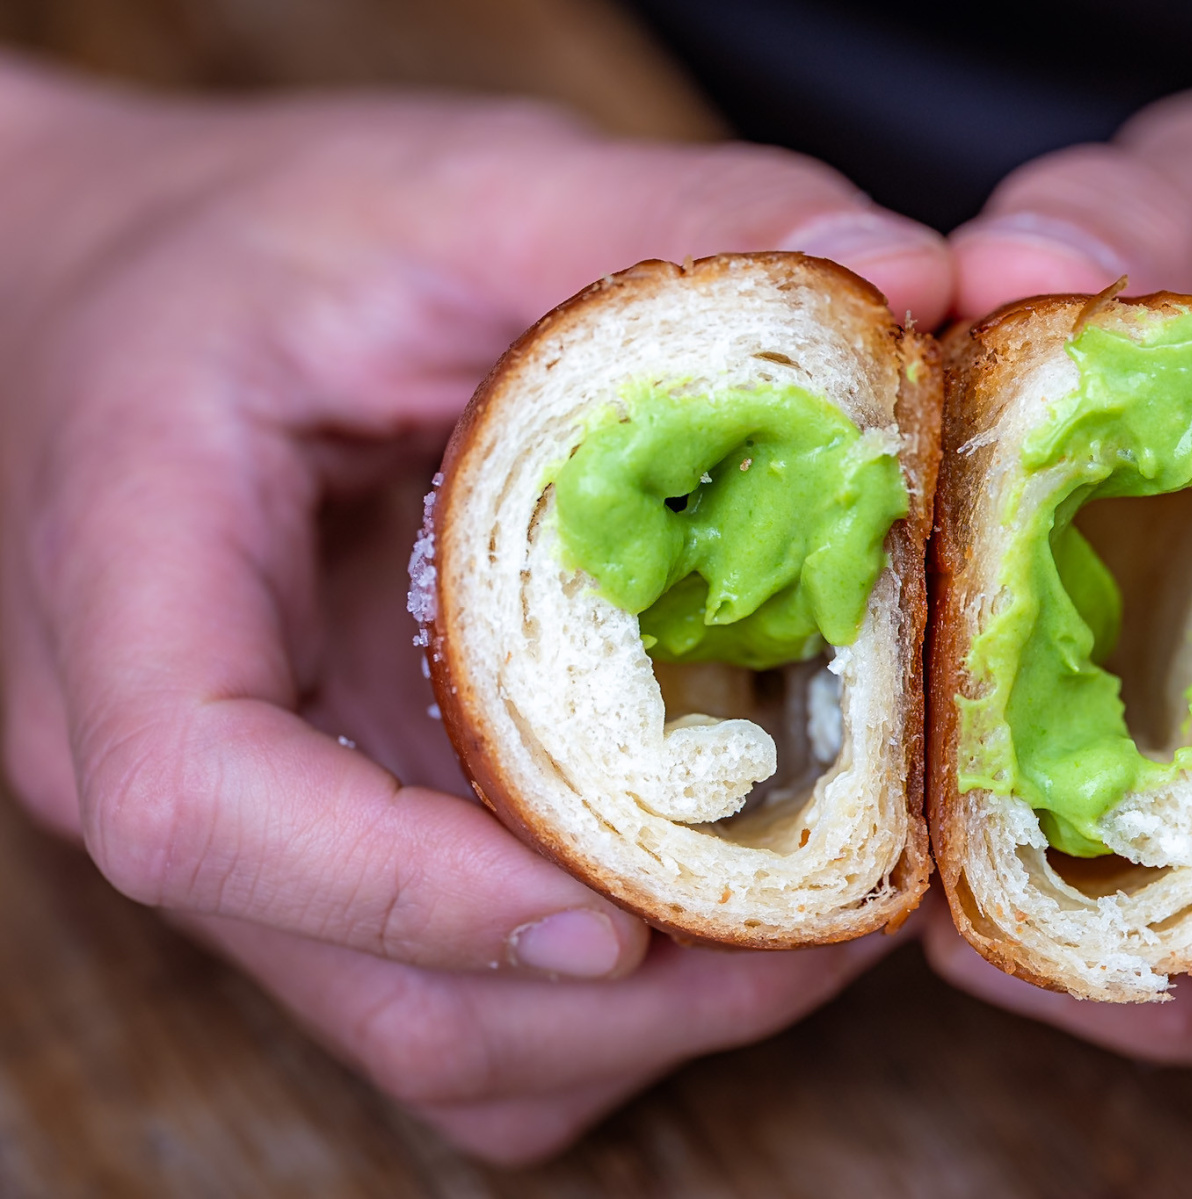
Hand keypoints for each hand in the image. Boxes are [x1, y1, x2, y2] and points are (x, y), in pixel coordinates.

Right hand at [0, 59, 950, 1160]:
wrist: (108, 291)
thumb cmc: (257, 241)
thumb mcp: (452, 191)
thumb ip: (671, 223)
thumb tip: (921, 278)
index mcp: (140, 580)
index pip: (204, 803)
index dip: (414, 893)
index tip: (621, 916)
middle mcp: (157, 758)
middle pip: (375, 983)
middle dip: (638, 983)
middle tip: (849, 899)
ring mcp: (249, 837)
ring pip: (435, 1038)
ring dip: (650, 1013)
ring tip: (826, 901)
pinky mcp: (326, 863)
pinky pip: (457, 1016)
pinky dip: (614, 1007)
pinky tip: (730, 890)